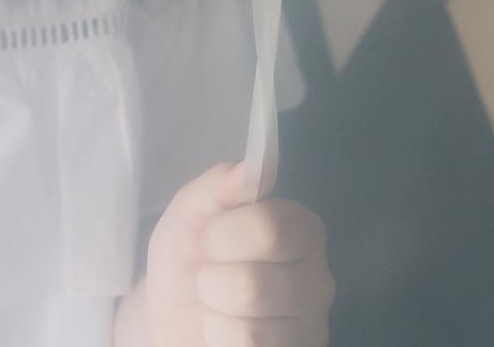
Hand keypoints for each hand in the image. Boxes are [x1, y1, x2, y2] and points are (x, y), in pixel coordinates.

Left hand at [120, 162, 332, 346]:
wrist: (175, 314)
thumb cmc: (189, 258)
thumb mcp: (190, 212)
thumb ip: (220, 184)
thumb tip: (260, 164)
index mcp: (301, 229)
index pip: (269, 227)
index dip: (223, 234)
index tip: (209, 237)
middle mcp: (319, 278)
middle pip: (253, 283)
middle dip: (211, 278)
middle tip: (210, 275)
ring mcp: (312, 325)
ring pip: (249, 323)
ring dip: (213, 310)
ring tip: (216, 303)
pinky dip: (218, 337)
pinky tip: (225, 329)